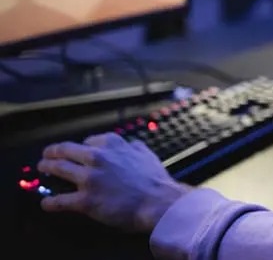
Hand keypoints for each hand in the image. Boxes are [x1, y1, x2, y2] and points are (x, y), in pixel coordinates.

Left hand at [37, 132, 191, 232]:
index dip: (82, 146)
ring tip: (42, 169)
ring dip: (47, 168)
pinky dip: (51, 202)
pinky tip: (46, 203)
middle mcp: (97, 158)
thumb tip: (131, 145)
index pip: (89, 141)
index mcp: (112, 145)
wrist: (158, 201)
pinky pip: (61, 200)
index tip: (78, 150)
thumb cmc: (155, 180)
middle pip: (66, 150)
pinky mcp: (85, 200)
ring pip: (59, 169)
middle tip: (47, 155)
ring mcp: (89, 178)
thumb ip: (135, 148)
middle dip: (53, 152)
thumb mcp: (146, 154)